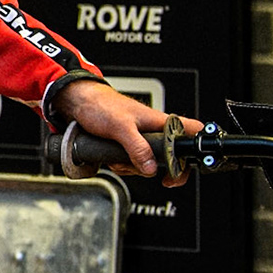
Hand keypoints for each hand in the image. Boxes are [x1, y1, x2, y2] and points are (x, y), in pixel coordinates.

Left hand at [55, 80, 201, 187]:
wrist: (77, 103)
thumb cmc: (100, 105)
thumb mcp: (121, 127)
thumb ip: (137, 148)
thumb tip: (151, 168)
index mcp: (160, 122)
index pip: (192, 132)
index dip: (194, 150)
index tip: (185, 166)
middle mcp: (154, 131)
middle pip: (169, 157)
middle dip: (155, 168)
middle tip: (145, 169)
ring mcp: (140, 140)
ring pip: (148, 164)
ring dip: (132, 167)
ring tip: (119, 158)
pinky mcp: (127, 147)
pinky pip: (131, 164)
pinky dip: (122, 166)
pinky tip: (112, 158)